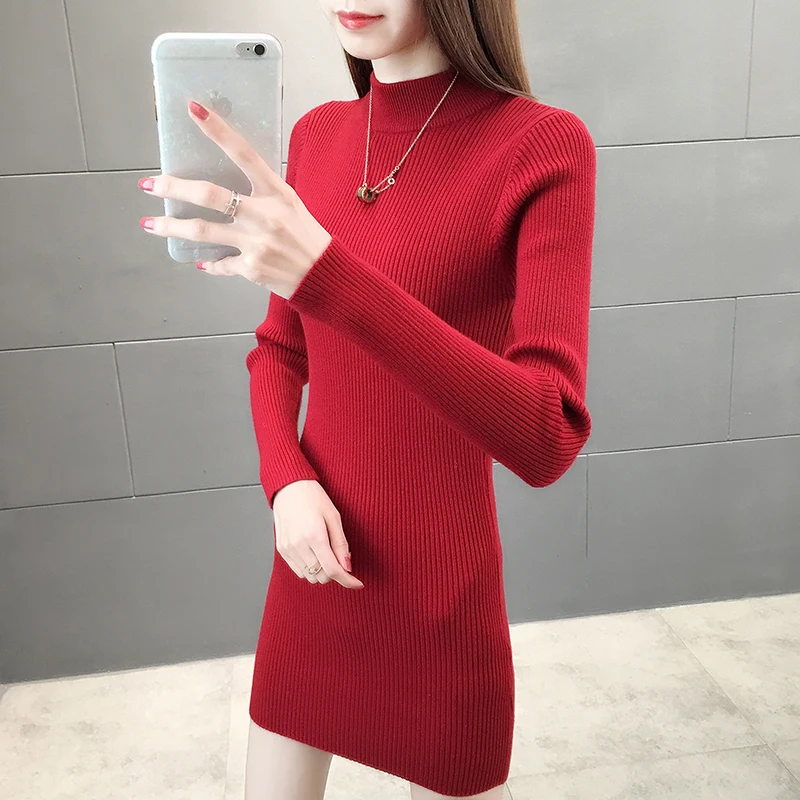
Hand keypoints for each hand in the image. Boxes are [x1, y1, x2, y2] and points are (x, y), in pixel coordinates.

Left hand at [137, 100, 331, 298]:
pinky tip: (200, 260)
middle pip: (209, 195)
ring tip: (150, 225)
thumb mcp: (291, 204)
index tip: (194, 110)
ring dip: (172, 228)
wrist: (325, 275)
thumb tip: (227, 187)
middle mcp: (264, 214)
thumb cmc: (308, 236)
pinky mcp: (252, 267)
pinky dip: (209, 263)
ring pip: (203, 231)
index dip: (218, 130)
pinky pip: (220, 263)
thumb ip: (262, 193)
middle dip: (174, 188)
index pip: (244, 153)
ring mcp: (256, 242)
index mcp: (276, 192)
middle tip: (150, 185)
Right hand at [273, 480, 363, 588]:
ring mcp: (288, 549)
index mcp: (315, 536)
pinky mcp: (282, 550)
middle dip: (335, 572)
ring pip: (310, 577)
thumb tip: (347, 567)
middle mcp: (299, 545)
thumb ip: (341, 544)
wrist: (289, 487)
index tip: (357, 583)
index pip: (333, 570)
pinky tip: (314, 553)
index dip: (348, 580)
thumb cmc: (313, 498)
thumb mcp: (334, 517)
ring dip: (321, 572)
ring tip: (325, 553)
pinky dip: (309, 568)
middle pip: (322, 577)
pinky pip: (298, 571)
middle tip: (340, 558)